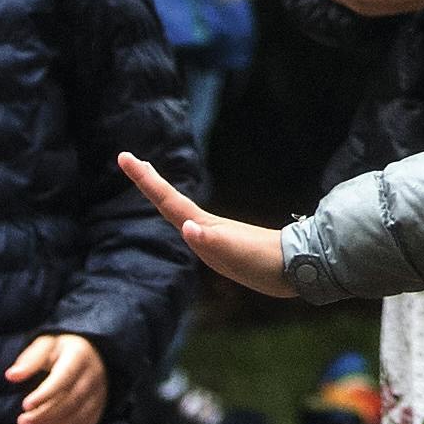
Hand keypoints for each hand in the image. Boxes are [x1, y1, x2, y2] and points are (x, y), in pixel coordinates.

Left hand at [6, 330, 110, 423]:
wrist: (91, 353)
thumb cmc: (61, 350)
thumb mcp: (46, 345)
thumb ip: (29, 360)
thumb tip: (11, 376)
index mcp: (79, 356)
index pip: (64, 378)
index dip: (45, 394)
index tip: (25, 405)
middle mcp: (93, 376)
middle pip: (70, 400)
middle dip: (45, 414)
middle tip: (22, 422)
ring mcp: (98, 393)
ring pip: (78, 416)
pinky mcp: (99, 408)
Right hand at [124, 152, 298, 295]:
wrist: (298, 267)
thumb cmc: (266, 262)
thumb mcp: (237, 254)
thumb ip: (211, 242)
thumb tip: (187, 226)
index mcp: (204, 226)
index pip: (167, 200)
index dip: (145, 180)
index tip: (125, 156)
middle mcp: (206, 226)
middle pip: (170, 200)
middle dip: (148, 181)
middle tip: (128, 160)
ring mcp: (215, 235)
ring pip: (181, 211)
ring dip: (162, 196)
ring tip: (151, 184)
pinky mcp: (224, 247)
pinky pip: (193, 227)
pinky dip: (181, 217)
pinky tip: (185, 221)